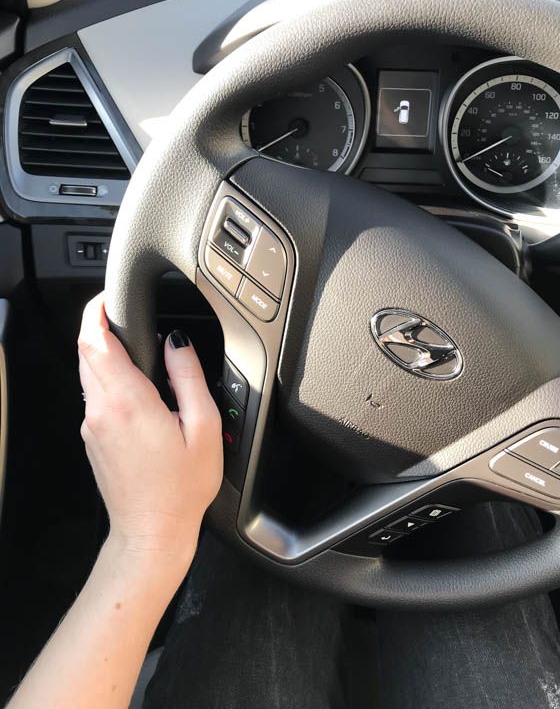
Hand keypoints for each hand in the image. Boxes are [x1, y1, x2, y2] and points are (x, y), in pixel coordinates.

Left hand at [78, 294, 222, 574]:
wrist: (151, 531)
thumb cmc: (181, 487)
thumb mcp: (203, 427)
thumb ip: (189, 377)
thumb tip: (179, 343)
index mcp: (128, 402)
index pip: (96, 342)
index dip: (96, 313)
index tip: (106, 300)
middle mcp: (101, 411)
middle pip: (86, 353)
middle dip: (99, 329)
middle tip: (122, 318)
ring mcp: (92, 426)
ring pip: (88, 375)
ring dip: (103, 356)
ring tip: (135, 354)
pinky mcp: (92, 439)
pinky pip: (94, 397)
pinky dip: (107, 381)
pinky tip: (136, 391)